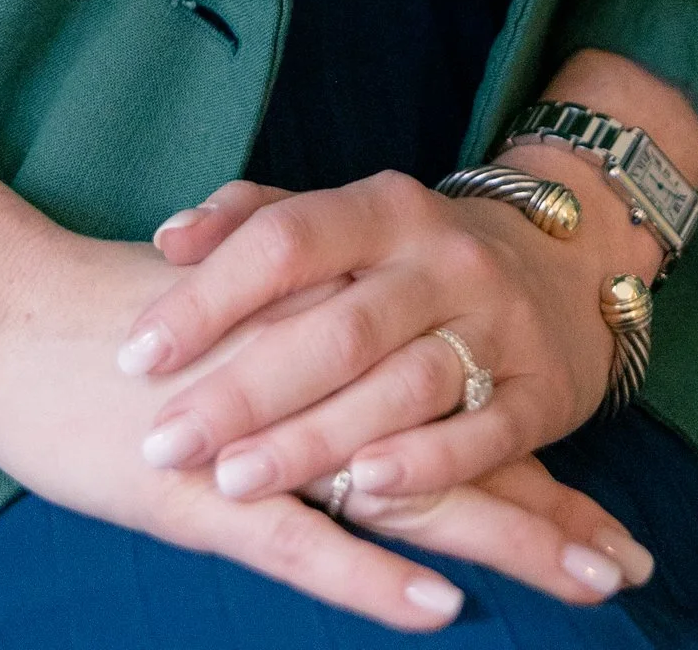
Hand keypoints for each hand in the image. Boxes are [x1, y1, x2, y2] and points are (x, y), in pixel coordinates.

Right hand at [0, 111, 619, 629]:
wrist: (4, 309)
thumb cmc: (104, 326)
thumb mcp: (222, 327)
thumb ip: (296, 353)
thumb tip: (362, 389)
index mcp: (322, 339)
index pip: (450, 404)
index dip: (530, 460)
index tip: (610, 512)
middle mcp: (313, 379)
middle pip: (453, 451)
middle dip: (547, 511)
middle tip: (633, 561)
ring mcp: (263, 439)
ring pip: (406, 495)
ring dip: (503, 542)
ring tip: (589, 583)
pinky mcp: (205, 490)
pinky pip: (305, 540)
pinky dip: (375, 575)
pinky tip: (440, 606)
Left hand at [121, 167, 654, 519]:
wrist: (561, 266)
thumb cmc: (409, 258)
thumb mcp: (344, 220)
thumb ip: (254, 221)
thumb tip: (169, 240)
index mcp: (382, 206)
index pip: (286, 239)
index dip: (209, 296)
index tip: (136, 354)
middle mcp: (440, 257)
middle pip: (337, 325)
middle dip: (245, 390)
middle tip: (166, 441)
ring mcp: (495, 322)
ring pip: (402, 384)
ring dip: (316, 438)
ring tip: (236, 481)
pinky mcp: (539, 390)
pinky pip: (484, 432)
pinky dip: (426, 462)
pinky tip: (366, 491)